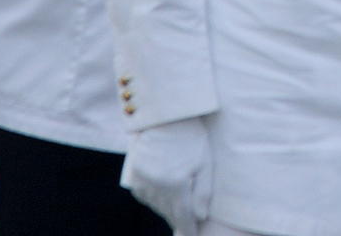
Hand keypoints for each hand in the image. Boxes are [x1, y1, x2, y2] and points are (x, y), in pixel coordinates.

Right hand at [122, 118, 212, 235]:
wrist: (164, 115)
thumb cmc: (190, 136)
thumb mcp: (205, 162)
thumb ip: (204, 193)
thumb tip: (200, 217)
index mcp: (175, 185)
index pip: (183, 216)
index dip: (189, 228)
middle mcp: (156, 187)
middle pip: (169, 212)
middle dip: (179, 219)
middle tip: (189, 225)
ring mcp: (143, 181)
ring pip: (157, 205)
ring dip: (168, 209)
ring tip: (179, 211)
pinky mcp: (134, 175)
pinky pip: (145, 196)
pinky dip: (155, 199)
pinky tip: (164, 197)